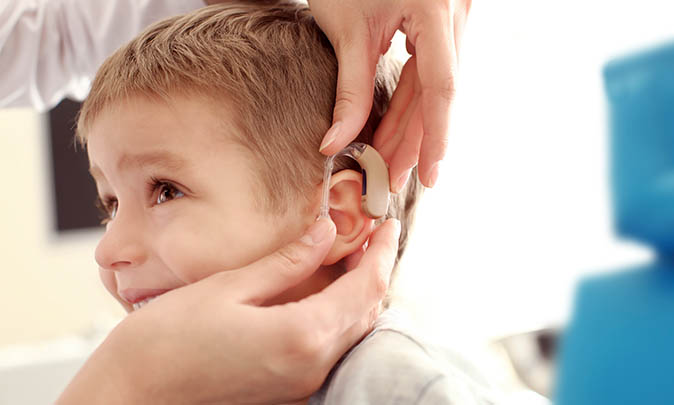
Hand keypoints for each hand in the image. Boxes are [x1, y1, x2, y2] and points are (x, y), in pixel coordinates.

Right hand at [57, 218, 400, 403]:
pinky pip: (331, 349)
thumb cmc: (165, 342)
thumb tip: (325, 233)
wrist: (130, 398)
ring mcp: (301, 384)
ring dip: (361, 294)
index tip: (388, 225)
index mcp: (301, 336)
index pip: (366, 289)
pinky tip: (326, 293)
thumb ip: (286, 262)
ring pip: (352, 333)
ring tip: (352, 257)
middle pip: (367, 313)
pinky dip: (340, 317)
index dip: (382, 253)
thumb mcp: (227, 288)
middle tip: (372, 236)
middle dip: (376, 271)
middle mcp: (311, 366)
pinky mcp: (287, 391)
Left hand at [311, 0, 471, 191]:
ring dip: (411, 125)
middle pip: (437, 92)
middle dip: (414, 138)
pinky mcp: (436, 24)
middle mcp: (453, 14)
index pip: (442, 87)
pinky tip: (397, 129)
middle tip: (394, 178)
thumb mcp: (346, 32)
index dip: (435, 137)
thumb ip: (349, 92)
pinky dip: (410, 101)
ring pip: (432, 86)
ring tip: (390, 161)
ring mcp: (450, 18)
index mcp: (435, 11)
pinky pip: (427, 71)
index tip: (428, 176)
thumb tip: (335, 145)